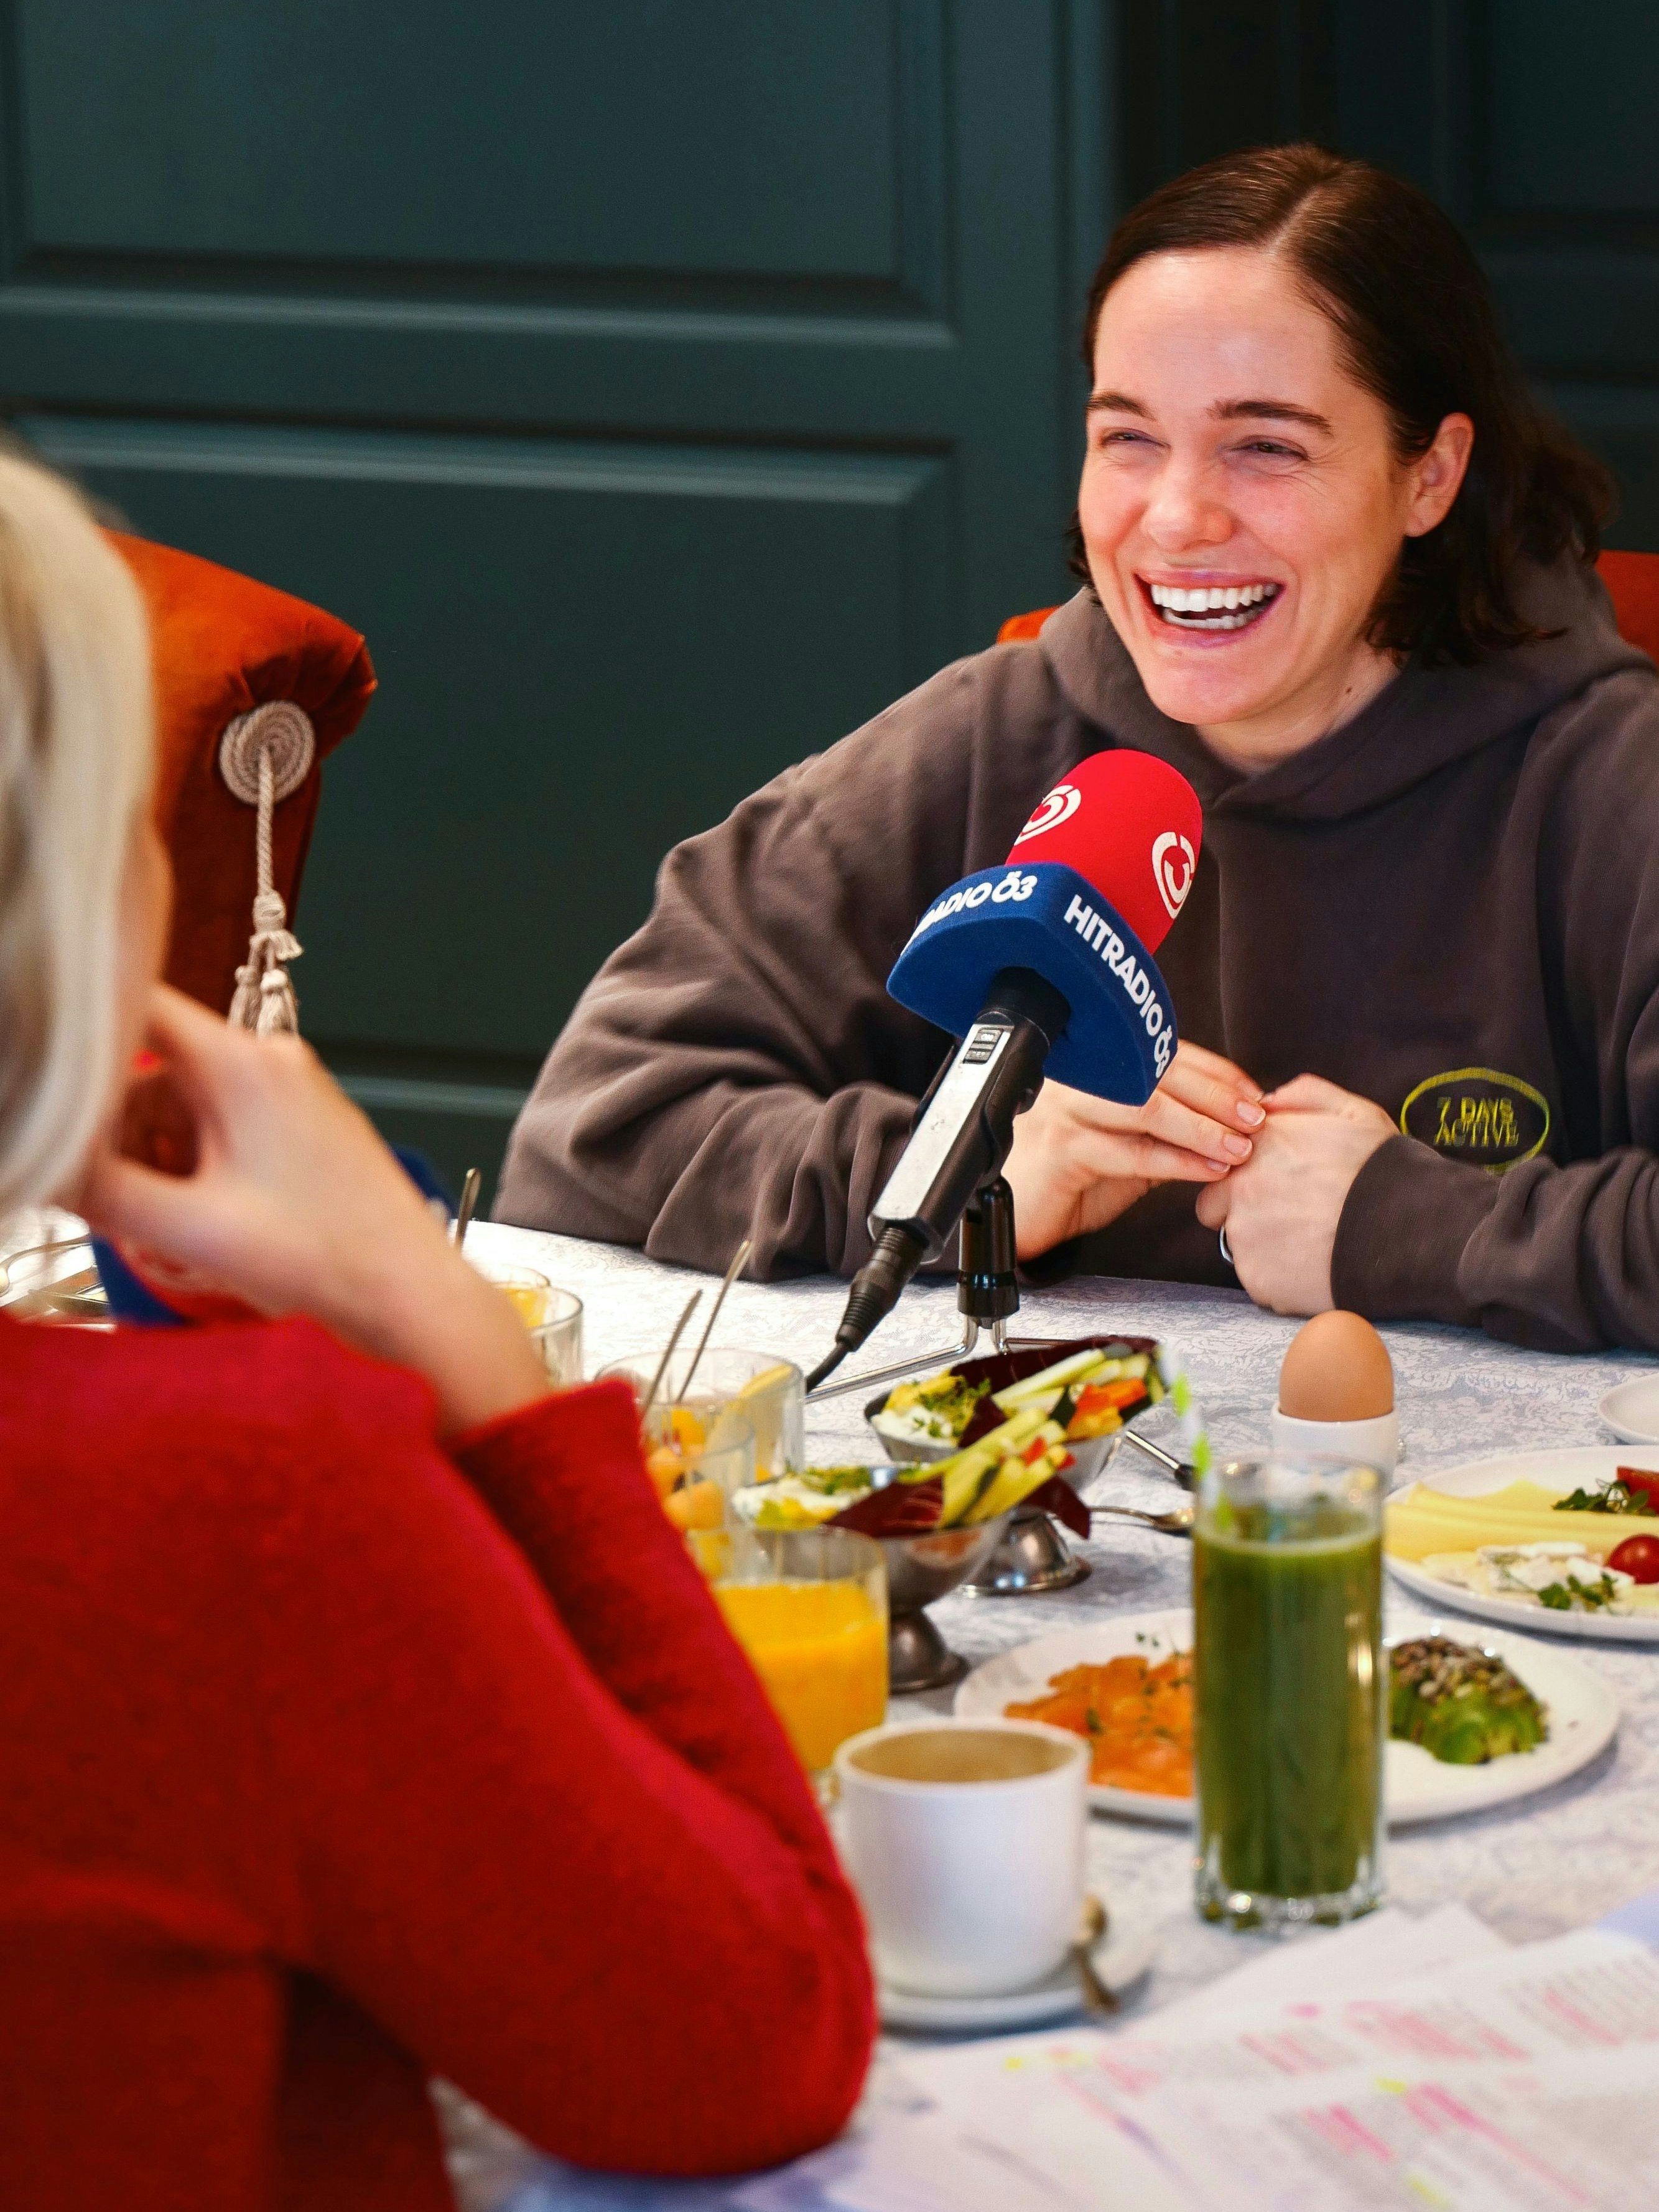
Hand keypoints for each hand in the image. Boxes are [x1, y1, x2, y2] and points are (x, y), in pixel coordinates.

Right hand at [77, 986, 548, 1436]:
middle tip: (109, 1197)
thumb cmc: (323, 1260)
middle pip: (153, 1067)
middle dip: (117, 1128)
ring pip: (184, 1102)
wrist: (411, 1295)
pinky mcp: (301, 1128)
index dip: (84, 1035)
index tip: (52, 1082)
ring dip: (155, 1154)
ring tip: (158, 1223)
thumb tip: (40, 1160)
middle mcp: (269, 1062)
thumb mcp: (191, 1231)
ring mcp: (290, 1093)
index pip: (138, 1004)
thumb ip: (102, 1190)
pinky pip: (222, 1126)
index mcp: (242, 1064)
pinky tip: (195, 1221)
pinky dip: (194, 1164)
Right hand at [1003, 1041, 1265, 1260]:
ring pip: (1146, 1109)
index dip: (1213, 1072)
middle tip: (1255, 1119)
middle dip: (1216, 1096)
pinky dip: (1177, 1162)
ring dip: (1202, 1129)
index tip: (1252, 1093)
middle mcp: (1078, 1080)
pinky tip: (1206, 1171)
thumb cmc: (1068, 1182)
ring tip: (1238, 1148)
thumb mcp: (1125, 1148)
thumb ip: (1164, 1131)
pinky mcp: (1064, 1151)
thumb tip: (1227, 1124)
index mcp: (1094, 1069)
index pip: (1161, 1054)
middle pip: (1157, 1074)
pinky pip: (1132, 1153)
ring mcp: (1066, 1111)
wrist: (1015, 1218)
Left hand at [1195, 1073, 1395, 1313]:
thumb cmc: (1387, 1173)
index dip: (1244, 1176)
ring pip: (1239, 1246)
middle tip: (1291, 1221)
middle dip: (1242, 1214)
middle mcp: (1241, 1187)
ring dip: (1265, 1247)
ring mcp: (1245, 1236)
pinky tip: (1316, 1268)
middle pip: (1215, 1208)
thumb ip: (1304, 1095)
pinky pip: (1260, 1280)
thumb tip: (1269, 1102)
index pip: (1221, 1163)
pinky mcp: (1258, 1279)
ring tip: (1313, 1244)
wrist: (1414, 1235)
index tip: (1273, 1186)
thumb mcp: (1356, 1113)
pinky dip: (1281, 1279)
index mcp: (1259, 1145)